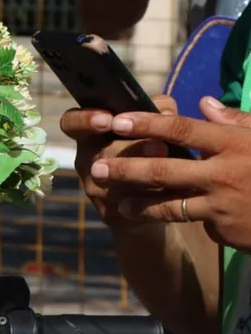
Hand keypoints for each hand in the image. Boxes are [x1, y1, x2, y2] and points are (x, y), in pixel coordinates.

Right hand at [59, 94, 175, 225]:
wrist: (160, 199)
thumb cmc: (155, 151)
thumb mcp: (153, 127)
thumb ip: (157, 112)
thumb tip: (166, 112)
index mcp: (90, 136)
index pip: (70, 123)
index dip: (84, 119)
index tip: (107, 119)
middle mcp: (87, 161)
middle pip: (99, 152)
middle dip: (129, 149)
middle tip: (157, 147)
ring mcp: (95, 189)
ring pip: (112, 180)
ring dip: (142, 173)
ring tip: (167, 166)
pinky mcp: (110, 213)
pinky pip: (128, 205)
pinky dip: (152, 196)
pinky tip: (172, 190)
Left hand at [90, 97, 250, 252]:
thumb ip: (236, 121)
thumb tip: (205, 104)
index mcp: (235, 143)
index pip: (181, 129)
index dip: (147, 124)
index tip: (117, 121)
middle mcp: (225, 172)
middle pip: (163, 170)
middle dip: (125, 169)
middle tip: (96, 170)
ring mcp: (223, 203)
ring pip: (169, 204)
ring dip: (139, 206)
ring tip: (118, 205)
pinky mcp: (224, 229)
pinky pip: (193, 220)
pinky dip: (180, 218)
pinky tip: (164, 218)